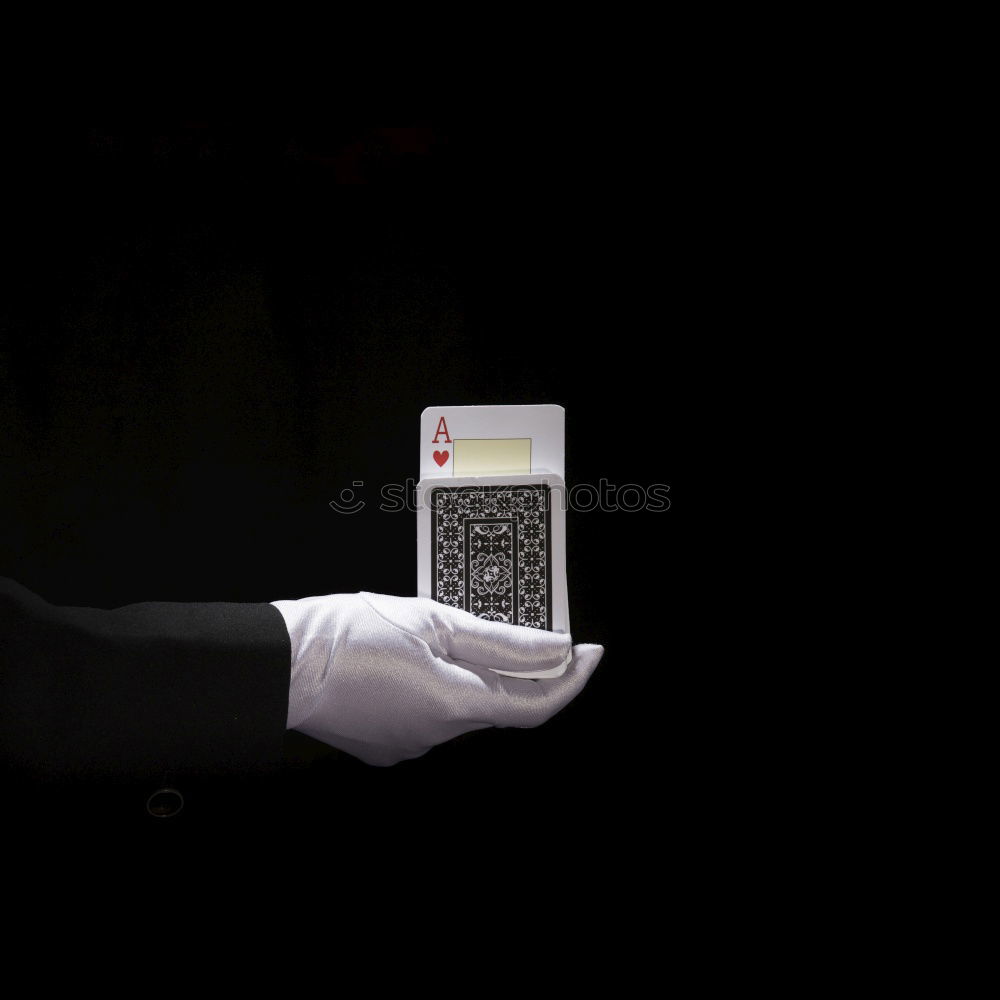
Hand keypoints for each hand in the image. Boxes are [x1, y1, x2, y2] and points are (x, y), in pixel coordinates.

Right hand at [271, 592, 603, 765]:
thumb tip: (557, 649)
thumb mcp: (433, 620)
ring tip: (436, 635)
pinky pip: (431, 717)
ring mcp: (410, 745)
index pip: (536, 704)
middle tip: (516, 627)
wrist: (279, 664)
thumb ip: (502, 641)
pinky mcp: (387, 745)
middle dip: (516, 669)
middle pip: (500, 704)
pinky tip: (411, 661)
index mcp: (454, 704)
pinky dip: (440, 689)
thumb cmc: (347, 632)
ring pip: (464, 709)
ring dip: (472, 677)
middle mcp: (437, 735)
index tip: (592, 652)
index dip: (572, 680)